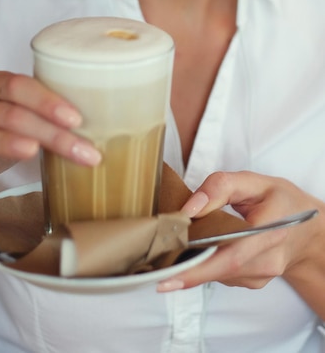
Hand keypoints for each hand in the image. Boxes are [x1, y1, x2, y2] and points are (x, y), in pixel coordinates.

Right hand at [0, 71, 100, 207]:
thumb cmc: (0, 139)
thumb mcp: (24, 123)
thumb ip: (48, 118)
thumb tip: (100, 128)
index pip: (18, 85)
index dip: (46, 100)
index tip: (76, 118)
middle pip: (7, 111)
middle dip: (46, 130)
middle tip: (77, 148)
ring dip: (8, 142)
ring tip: (34, 151)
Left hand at [157, 171, 323, 294]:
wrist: (307, 229)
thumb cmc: (280, 200)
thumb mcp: (253, 181)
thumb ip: (220, 187)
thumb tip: (189, 208)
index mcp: (270, 230)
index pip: (232, 255)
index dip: (199, 268)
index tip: (169, 273)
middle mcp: (268, 259)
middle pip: (222, 270)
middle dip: (187, 270)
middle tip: (156, 269)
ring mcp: (262, 275)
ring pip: (220, 274)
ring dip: (195, 264)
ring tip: (174, 249)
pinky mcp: (254, 281)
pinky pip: (224, 276)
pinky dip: (207, 264)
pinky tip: (200, 249)